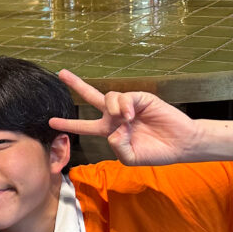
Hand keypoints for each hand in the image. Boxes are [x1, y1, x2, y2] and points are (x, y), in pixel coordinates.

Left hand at [49, 70, 197, 165]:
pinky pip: (124, 97)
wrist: (181, 144)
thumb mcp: (132, 157)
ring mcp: (127, 106)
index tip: (51, 121)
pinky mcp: (141, 98)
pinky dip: (124, 106)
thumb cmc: (156, 152)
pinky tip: (131, 115)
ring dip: (112, 109)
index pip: (84, 126)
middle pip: (91, 97)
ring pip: (108, 98)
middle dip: (76, 85)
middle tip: (61, 73)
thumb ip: (118, 148)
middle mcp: (115, 116)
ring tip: (126, 120)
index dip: (68, 123)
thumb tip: (113, 130)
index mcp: (109, 131)